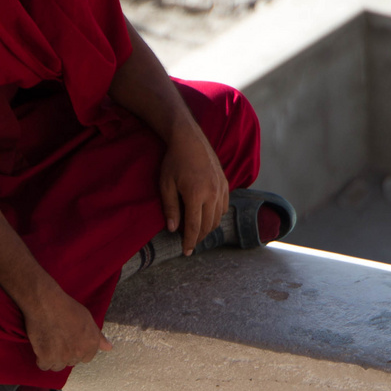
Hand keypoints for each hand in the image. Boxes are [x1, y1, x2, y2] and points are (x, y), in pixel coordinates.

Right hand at [24, 288, 112, 371]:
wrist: (46, 302)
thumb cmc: (66, 307)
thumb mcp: (87, 319)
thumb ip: (98, 337)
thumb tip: (109, 348)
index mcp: (91, 344)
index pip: (85, 358)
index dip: (76, 350)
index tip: (69, 341)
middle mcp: (79, 352)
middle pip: (71, 362)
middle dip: (65, 354)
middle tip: (57, 339)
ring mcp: (63, 356)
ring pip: (57, 366)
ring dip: (53, 358)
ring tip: (48, 343)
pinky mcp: (46, 357)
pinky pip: (44, 366)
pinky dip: (41, 359)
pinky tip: (41, 347)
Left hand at [158, 123, 228, 255]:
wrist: (189, 139)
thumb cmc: (173, 161)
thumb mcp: (166, 184)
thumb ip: (170, 208)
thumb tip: (173, 229)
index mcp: (196, 195)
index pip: (194, 227)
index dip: (190, 241)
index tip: (186, 252)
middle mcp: (212, 194)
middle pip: (208, 225)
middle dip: (198, 237)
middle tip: (189, 243)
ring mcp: (221, 188)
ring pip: (218, 218)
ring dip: (208, 227)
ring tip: (197, 231)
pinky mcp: (225, 183)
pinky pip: (224, 206)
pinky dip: (216, 215)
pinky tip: (207, 215)